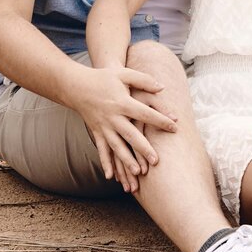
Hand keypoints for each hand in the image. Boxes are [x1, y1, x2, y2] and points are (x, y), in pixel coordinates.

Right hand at [71, 65, 178, 185]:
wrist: (76, 85)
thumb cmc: (104, 78)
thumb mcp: (124, 74)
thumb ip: (144, 80)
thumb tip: (162, 88)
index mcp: (122, 103)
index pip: (145, 113)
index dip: (161, 120)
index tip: (175, 127)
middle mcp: (113, 117)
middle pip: (130, 135)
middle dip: (143, 149)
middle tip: (156, 161)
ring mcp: (103, 126)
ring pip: (116, 147)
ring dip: (126, 160)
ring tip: (138, 172)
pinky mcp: (96, 132)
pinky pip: (101, 150)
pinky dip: (105, 163)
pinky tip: (111, 176)